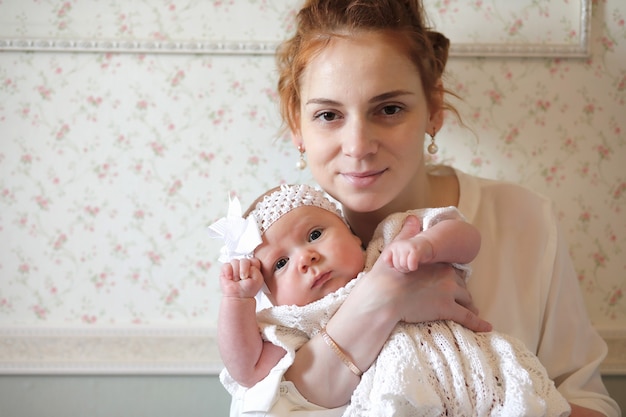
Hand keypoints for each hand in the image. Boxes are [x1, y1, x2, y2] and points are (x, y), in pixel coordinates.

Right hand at [219, 258, 263, 298]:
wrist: (238, 297)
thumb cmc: (248, 289)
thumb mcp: (258, 280)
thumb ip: (256, 270)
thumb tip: (248, 265)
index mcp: (252, 267)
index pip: (253, 260)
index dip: (252, 267)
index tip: (250, 275)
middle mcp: (244, 265)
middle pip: (244, 260)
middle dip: (243, 271)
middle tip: (243, 278)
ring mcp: (235, 266)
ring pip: (235, 262)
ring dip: (236, 273)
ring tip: (236, 280)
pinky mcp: (226, 269)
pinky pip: (226, 265)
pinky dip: (228, 272)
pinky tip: (230, 278)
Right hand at [359, 218, 491, 332]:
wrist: (384, 296)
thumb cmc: (385, 275)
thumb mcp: (394, 249)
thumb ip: (406, 234)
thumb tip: (412, 218)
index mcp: (436, 261)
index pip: (450, 268)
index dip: (450, 276)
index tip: (448, 280)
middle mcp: (446, 275)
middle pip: (461, 283)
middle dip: (461, 290)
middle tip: (461, 298)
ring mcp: (448, 292)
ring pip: (466, 299)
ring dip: (469, 304)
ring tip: (473, 311)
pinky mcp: (447, 309)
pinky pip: (468, 317)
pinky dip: (478, 322)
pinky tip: (486, 327)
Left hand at [381, 236, 433, 272]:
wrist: (426, 244)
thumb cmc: (411, 253)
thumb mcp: (398, 255)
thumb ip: (390, 261)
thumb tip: (383, 273)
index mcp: (392, 247)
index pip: (387, 260)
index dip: (394, 265)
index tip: (400, 263)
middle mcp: (397, 245)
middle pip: (396, 265)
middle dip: (403, 268)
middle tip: (408, 263)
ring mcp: (406, 247)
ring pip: (403, 265)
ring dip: (408, 267)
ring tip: (412, 263)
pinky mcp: (415, 250)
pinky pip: (410, 264)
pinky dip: (413, 267)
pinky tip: (416, 264)